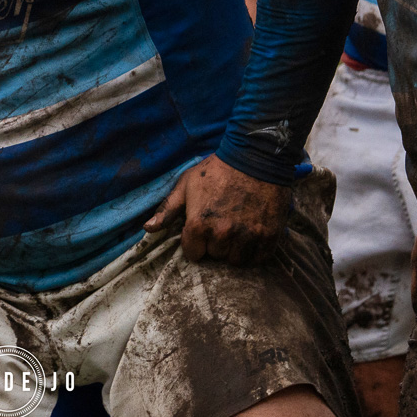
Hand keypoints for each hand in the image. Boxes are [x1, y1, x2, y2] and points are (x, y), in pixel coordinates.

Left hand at [143, 154, 288, 264]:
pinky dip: (255, 252)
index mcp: (199, 224)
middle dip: (216, 244)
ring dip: (235, 249)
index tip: (202, 230)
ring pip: (237, 261)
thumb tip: (148, 228)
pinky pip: (259, 259)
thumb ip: (167, 209)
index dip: (196, 242)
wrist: (255, 156)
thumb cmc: (217, 169)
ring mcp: (247, 237)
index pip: (193, 254)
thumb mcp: (186, 184)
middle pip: (216, 256)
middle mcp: (223, 234)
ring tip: (237, 231)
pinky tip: (252, 235)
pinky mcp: (268, 236)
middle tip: (221, 225)